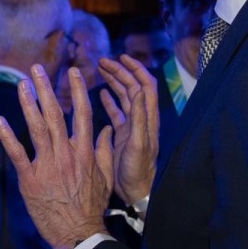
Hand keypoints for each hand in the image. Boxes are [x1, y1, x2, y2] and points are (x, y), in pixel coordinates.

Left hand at [0, 64, 112, 248]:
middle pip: (55, 114)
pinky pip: (17, 154)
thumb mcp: (106, 177)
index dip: (77, 90)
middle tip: (37, 68)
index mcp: (84, 151)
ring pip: (37, 128)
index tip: (73, 72)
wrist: (78, 232)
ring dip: (28, 104)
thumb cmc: (92, 206)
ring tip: (21, 84)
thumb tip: (108, 130)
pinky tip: (0, 121)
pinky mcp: (30, 179)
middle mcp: (66, 154)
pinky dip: (8, 137)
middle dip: (46, 89)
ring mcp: (47, 166)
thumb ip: (105, 151)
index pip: (82, 113)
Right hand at [97, 55, 159, 205]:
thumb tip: (139, 90)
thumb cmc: (138, 170)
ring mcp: (132, 126)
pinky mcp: (123, 135)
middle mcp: (141, 119)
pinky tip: (101, 93)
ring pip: (124, 97)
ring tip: (100, 71)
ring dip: (114, 83)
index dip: (135, 69)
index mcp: (147, 118)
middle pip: (133, 87)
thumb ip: (139, 118)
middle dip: (120, 72)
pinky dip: (110, 100)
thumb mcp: (138, 144)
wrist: (135, 191)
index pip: (145, 85)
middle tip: (102, 62)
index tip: (121, 57)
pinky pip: (117, 112)